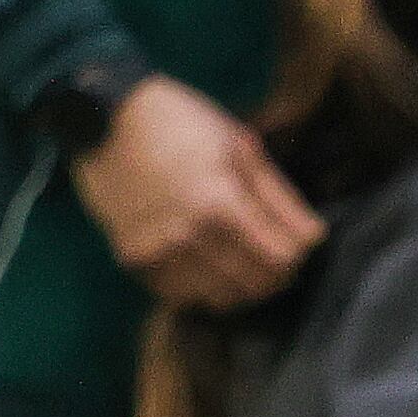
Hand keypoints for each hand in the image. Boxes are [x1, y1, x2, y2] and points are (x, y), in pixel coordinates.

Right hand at [72, 76, 322, 309]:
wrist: (104, 118)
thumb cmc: (178, 121)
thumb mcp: (240, 145)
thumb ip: (279, 197)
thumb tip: (313, 238)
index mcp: (221, 201)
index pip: (282, 259)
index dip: (297, 253)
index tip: (293, 242)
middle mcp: (188, 234)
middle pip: (254, 284)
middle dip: (272, 272)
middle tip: (268, 253)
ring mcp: (156, 250)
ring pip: (218, 297)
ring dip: (235, 283)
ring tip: (234, 258)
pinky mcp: (131, 257)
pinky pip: (178, 296)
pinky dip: (197, 286)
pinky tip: (198, 261)